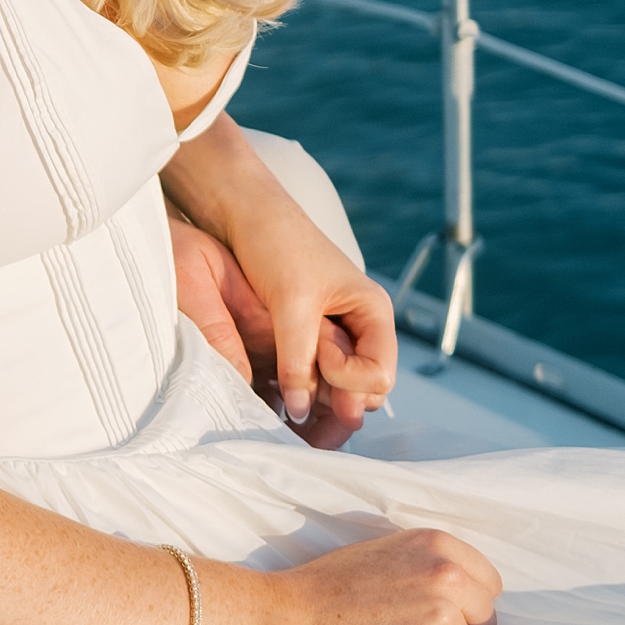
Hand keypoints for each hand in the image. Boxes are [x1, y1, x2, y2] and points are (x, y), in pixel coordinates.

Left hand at [161, 123, 396, 445]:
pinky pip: (317, 374)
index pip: (380, 375)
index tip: (316, 358)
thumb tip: (301, 412)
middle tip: (299, 406)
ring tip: (286, 406)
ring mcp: (337, 331)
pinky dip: (304, 388)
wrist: (244, 212)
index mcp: (372, 312)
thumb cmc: (276, 243)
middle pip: (365, 388)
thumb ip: (298, 360)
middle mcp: (362, 325)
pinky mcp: (310, 334)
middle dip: (338, 402)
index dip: (348, 380)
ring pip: (341, 386)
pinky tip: (280, 396)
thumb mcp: (289, 303)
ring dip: (319, 400)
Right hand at [258, 528, 500, 624]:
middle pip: (486, 614)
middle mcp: (447, 576)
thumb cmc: (332, 586)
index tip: (441, 605)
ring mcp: (443, 618)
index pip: (489, 580)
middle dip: (461, 624)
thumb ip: (429, 562)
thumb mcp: (386, 552)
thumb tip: (465, 584)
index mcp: (436, 543)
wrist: (294, 622)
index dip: (467, 597)